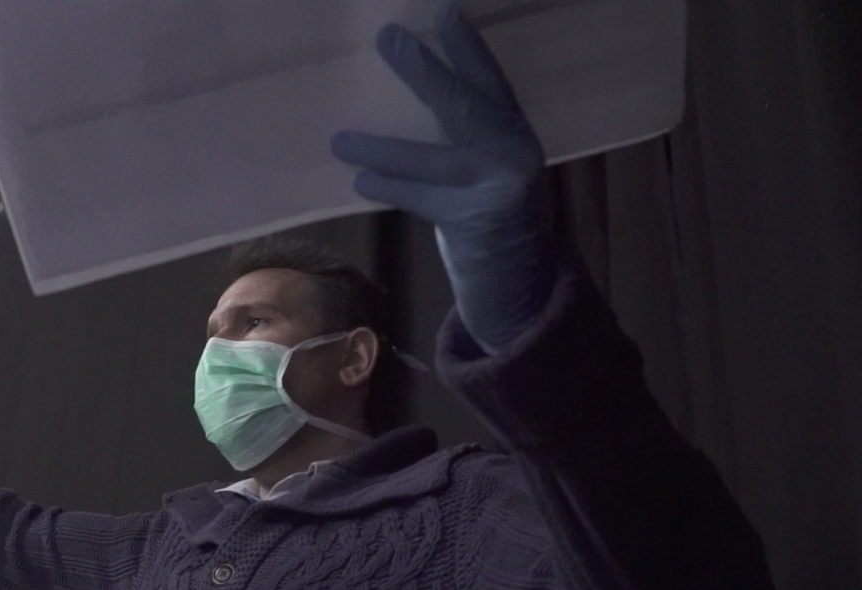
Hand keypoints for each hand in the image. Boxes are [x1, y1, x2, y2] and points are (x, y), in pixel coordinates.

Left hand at [331, 9, 554, 350]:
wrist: (523, 289)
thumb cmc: (491, 223)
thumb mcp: (486, 174)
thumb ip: (464, 141)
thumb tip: (408, 104)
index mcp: (516, 135)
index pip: (492, 83)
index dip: (468, 49)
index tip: (443, 12)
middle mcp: (516, 155)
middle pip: (466, 105)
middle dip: (425, 70)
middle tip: (387, 36)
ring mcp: (499, 189)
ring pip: (432, 158)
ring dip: (381, 148)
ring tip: (338, 139)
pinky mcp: (476, 223)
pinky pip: (422, 199)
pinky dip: (390, 187)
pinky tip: (360, 179)